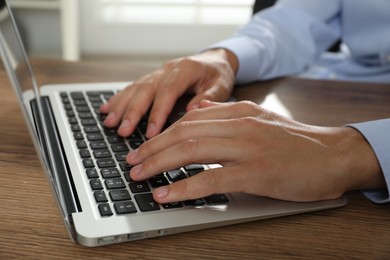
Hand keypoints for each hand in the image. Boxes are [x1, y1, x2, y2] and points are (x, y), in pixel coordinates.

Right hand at [100, 49, 237, 137]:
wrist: (216, 60)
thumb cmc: (219, 75)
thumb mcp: (222, 86)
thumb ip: (209, 98)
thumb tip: (192, 111)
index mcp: (186, 69)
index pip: (168, 91)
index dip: (157, 112)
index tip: (150, 133)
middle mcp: (168, 69)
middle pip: (146, 89)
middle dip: (132, 111)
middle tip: (122, 131)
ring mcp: (158, 72)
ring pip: (136, 88)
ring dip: (121, 105)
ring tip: (109, 122)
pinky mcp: (153, 78)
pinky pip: (133, 87)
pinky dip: (119, 99)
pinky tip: (106, 109)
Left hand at [127, 100, 384, 203]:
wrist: (332, 154)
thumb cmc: (295, 142)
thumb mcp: (258, 118)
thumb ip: (226, 113)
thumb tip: (195, 110)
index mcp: (237, 113)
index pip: (187, 121)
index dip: (159, 134)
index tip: (142, 148)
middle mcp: (238, 125)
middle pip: (182, 134)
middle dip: (151, 149)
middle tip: (131, 163)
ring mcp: (246, 148)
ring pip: (191, 151)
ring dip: (159, 165)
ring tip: (139, 176)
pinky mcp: (255, 172)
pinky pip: (210, 179)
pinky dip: (183, 187)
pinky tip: (166, 194)